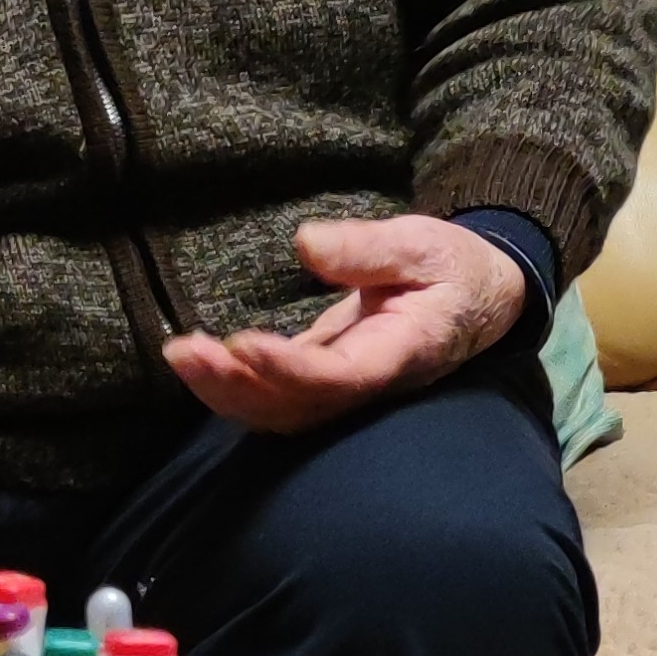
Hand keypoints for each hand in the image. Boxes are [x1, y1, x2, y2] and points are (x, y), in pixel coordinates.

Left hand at [164, 214, 527, 433]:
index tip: (240, 343)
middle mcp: (370, 385)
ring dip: (226, 392)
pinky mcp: (326, 381)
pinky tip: (199, 361)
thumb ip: (367, 248)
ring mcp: (346, 389)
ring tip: (181, 355)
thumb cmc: (452, 267)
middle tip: (184, 351)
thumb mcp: (422, 244)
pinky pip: (278, 398)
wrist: (476, 297)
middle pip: (298, 408)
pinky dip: (235, 387)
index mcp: (401, 351)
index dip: (288, 369)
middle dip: (237, 387)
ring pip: (282, 412)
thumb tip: (305, 243)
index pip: (340, 376)